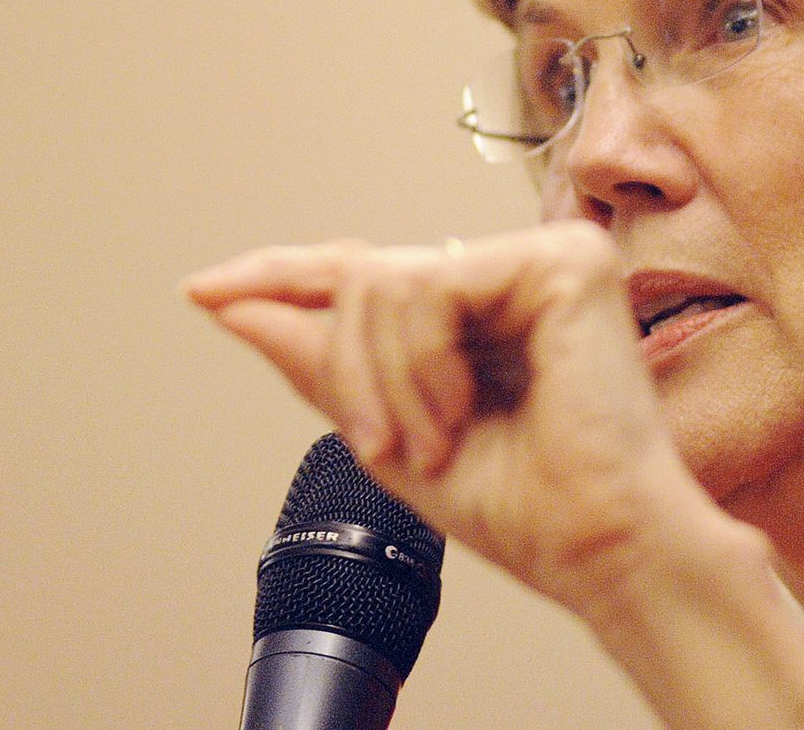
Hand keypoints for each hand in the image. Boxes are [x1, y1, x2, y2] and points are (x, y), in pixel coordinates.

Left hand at [184, 220, 704, 611]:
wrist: (596, 545)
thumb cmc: (527, 507)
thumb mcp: (389, 435)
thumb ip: (319, 364)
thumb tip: (238, 307)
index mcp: (484, 312)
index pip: (368, 271)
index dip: (282, 276)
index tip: (208, 292)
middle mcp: (515, 273)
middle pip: (364, 276)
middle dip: (347, 370)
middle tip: (382, 445)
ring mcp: (542, 258)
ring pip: (384, 280)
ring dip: (383, 380)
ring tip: (432, 441)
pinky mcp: (564, 261)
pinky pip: (430, 286)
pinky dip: (420, 363)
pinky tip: (458, 410)